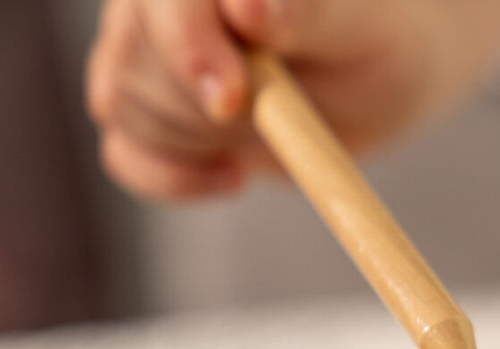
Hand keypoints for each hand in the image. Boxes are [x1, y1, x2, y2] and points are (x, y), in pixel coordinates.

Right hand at [87, 0, 499, 199]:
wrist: (376, 78)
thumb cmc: (370, 38)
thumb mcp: (356, 25)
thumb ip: (304, 10)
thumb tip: (245, 9)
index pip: (163, 0)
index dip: (188, 48)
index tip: (233, 99)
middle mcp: (158, 1)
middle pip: (133, 59)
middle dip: (206, 106)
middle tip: (273, 111)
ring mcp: (141, 50)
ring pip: (122, 104)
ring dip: (199, 138)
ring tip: (267, 127)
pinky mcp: (146, 111)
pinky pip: (124, 154)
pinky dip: (175, 180)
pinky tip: (232, 176)